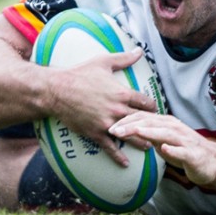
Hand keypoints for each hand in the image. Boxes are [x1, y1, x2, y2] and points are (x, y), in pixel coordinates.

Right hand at [47, 48, 158, 166]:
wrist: (56, 91)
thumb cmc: (80, 74)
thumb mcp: (103, 62)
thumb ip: (124, 58)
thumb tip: (139, 50)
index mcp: (123, 93)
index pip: (147, 102)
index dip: (154, 106)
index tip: (156, 109)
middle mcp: (118, 110)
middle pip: (143, 121)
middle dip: (152, 126)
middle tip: (160, 131)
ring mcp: (107, 123)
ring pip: (130, 135)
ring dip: (141, 142)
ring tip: (150, 147)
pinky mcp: (95, 133)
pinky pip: (109, 147)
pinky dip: (118, 157)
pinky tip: (125, 164)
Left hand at [111, 112, 215, 186]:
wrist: (212, 162)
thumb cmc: (186, 150)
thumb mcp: (164, 141)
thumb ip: (149, 135)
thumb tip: (129, 131)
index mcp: (168, 124)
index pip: (144, 118)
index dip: (127, 120)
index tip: (110, 126)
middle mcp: (176, 128)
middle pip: (151, 123)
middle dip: (132, 125)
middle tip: (113, 130)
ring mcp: (185, 141)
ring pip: (166, 134)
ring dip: (150, 132)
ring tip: (135, 132)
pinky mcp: (192, 155)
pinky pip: (182, 152)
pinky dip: (173, 150)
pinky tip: (164, 149)